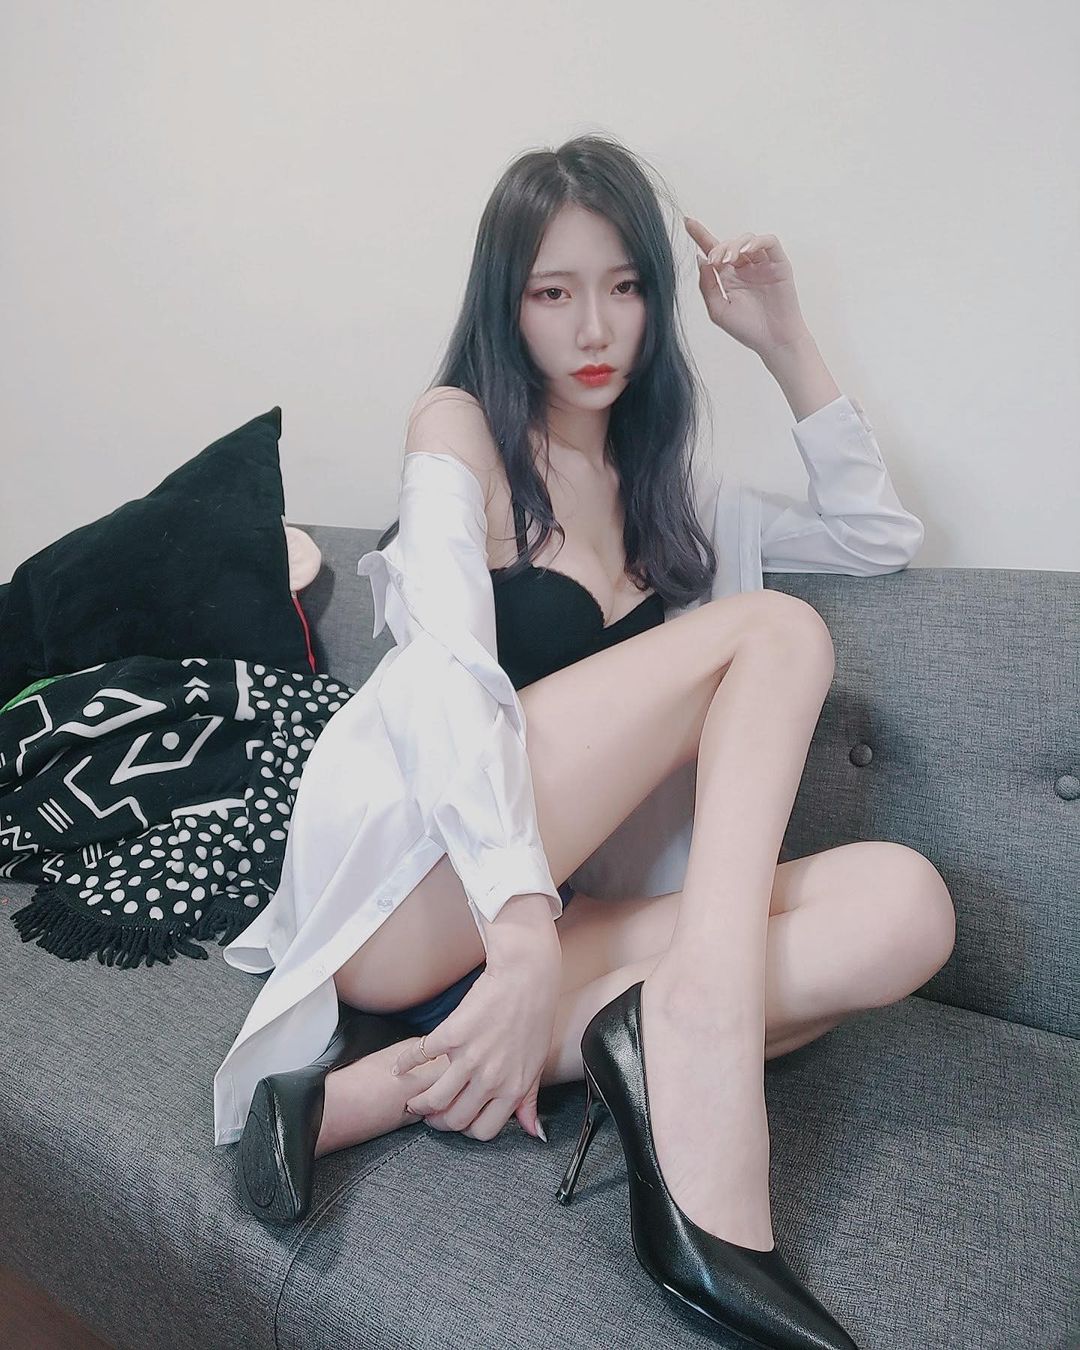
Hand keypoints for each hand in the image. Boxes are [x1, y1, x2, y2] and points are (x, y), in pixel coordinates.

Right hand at [391, 938, 561, 1141]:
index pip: (483, 1131)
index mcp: (512, 1089)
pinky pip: (420, 1057)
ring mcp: (469, 1057)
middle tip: (431, 1114)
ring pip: (434, 1099)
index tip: (458, 1121)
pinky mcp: (451, 1034)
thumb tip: (532, 1131)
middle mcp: (490, 1078)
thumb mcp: (537, 1065)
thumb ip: (529, 1101)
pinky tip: (400, 1068)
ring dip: (418, 1104)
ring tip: (413, 1100)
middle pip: (454, 1119)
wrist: (525, 977)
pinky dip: (404, 1065)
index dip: (467, 1130)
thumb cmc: (535, 1017)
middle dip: (439, 1122)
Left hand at [683, 217, 811, 357]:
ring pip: (747, 240)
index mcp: (729, 278)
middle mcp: (745, 268)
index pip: (713, 250)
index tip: (687, 223)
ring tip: (727, 259)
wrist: (773, 342)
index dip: (700, 235)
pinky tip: (746, 250)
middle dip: (718, 248)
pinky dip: (757, 241)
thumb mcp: (718, 309)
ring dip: (734, 244)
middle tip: (714, 260)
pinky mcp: (779, 264)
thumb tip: (700, 258)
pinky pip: (769, 242)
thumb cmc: (747, 329)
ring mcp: (763, 265)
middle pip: (729, 244)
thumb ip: (706, 285)